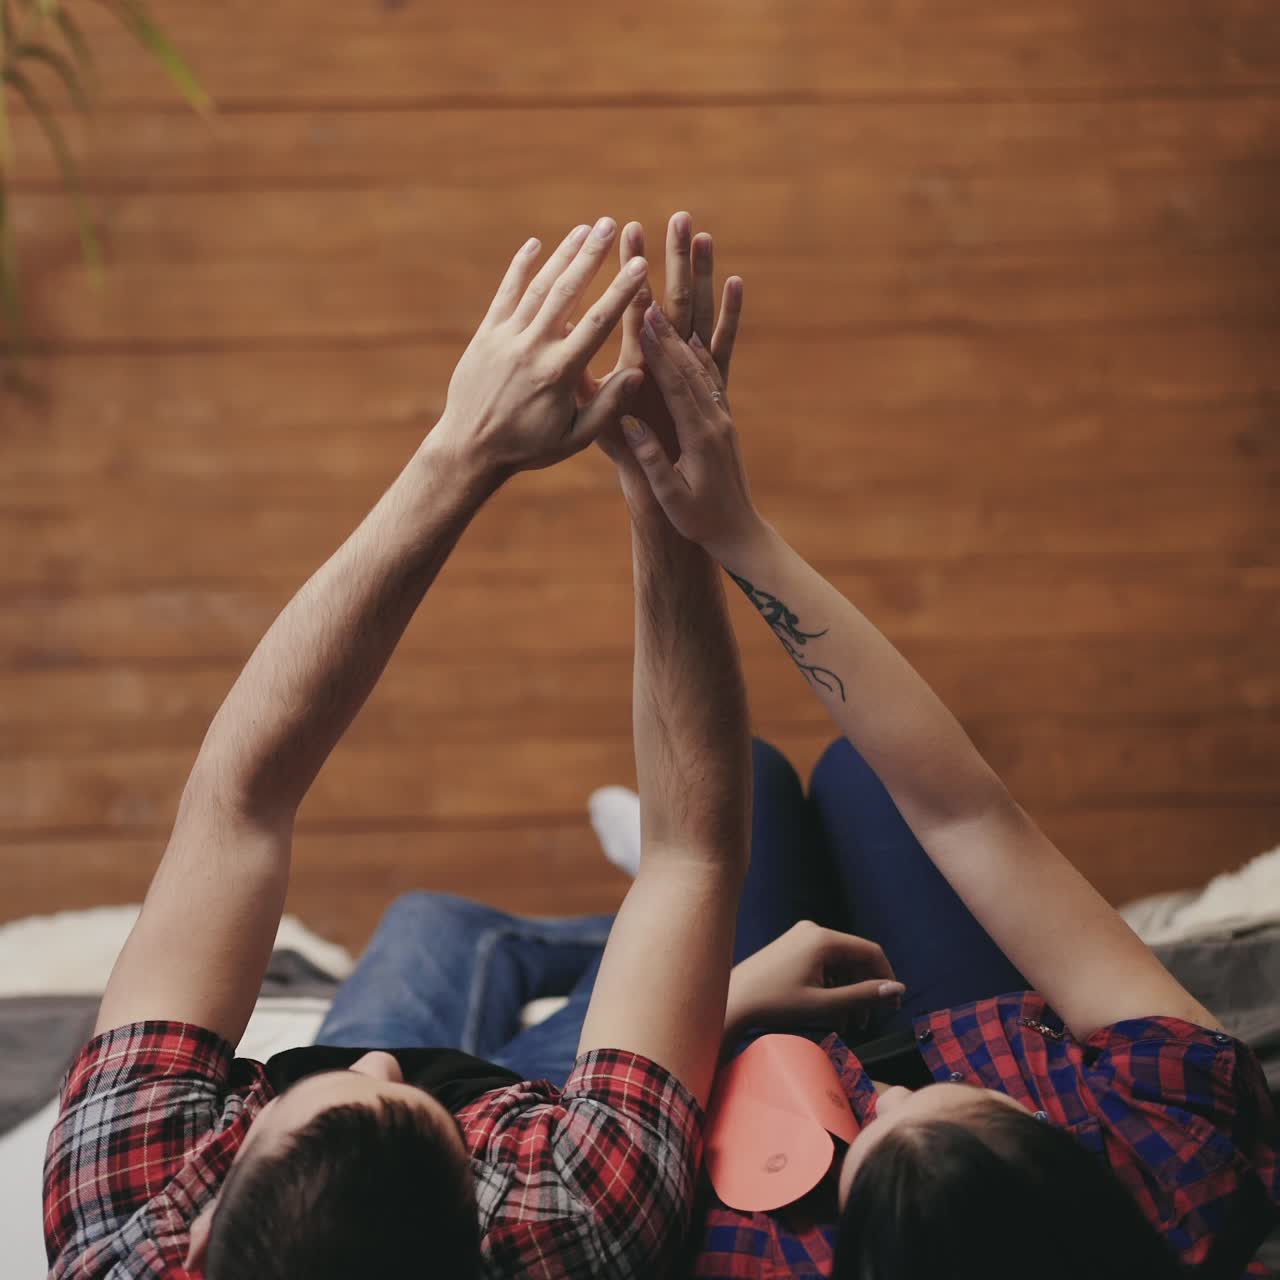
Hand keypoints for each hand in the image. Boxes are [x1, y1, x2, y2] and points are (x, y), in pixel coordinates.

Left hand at [432, 219, 647, 478]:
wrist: (470, 448)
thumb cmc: (529, 446)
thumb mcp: (575, 438)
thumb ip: (608, 406)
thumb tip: (640, 372)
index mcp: (559, 374)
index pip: (596, 323)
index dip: (620, 291)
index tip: (639, 264)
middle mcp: (533, 348)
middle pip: (566, 292)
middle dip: (591, 255)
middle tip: (611, 225)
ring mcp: (507, 337)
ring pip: (539, 287)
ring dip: (563, 254)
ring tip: (586, 228)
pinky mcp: (486, 335)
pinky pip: (505, 294)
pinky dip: (520, 268)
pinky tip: (535, 245)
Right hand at [589, 212, 742, 519]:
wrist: (734, 531)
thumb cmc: (696, 519)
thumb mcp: (669, 496)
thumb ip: (651, 460)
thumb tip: (631, 424)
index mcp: (696, 430)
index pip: (673, 375)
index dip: (656, 338)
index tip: (640, 300)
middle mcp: (714, 407)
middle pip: (694, 335)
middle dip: (680, 282)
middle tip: (673, 235)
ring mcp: (721, 401)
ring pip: (709, 332)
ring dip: (700, 284)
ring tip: (699, 239)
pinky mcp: (724, 401)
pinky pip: (726, 354)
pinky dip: (726, 318)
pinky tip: (731, 284)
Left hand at [725, 921, 904, 1041]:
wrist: (732, 1000)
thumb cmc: (774, 1003)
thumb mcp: (824, 1004)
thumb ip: (863, 996)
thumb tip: (897, 990)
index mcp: (823, 938)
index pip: (870, 952)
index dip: (887, 978)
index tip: (893, 1006)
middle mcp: (813, 931)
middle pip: (854, 959)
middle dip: (864, 991)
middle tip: (868, 1022)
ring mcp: (801, 937)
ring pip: (839, 964)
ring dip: (847, 993)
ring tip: (849, 1025)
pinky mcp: (792, 947)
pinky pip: (823, 965)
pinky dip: (831, 987)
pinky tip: (831, 1015)